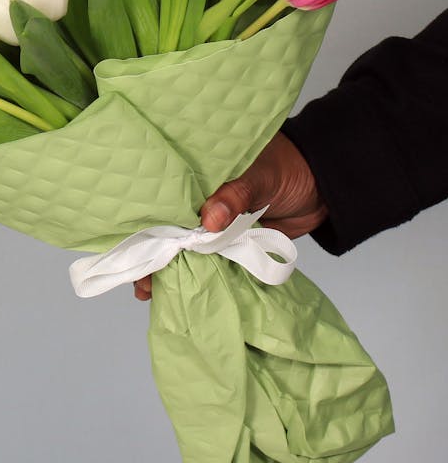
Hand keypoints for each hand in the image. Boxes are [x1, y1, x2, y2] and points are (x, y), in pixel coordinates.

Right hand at [133, 132, 326, 300]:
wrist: (326, 187)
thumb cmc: (291, 168)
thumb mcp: (261, 176)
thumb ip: (235, 195)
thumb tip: (208, 220)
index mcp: (201, 174)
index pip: (166, 199)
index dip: (149, 224)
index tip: (136, 247)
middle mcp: (203, 199)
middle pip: (171, 229)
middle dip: (155, 255)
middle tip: (142, 283)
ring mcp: (218, 223)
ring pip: (189, 249)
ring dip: (173, 270)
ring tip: (153, 294)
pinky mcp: (235, 242)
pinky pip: (213, 260)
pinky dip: (201, 275)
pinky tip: (184, 291)